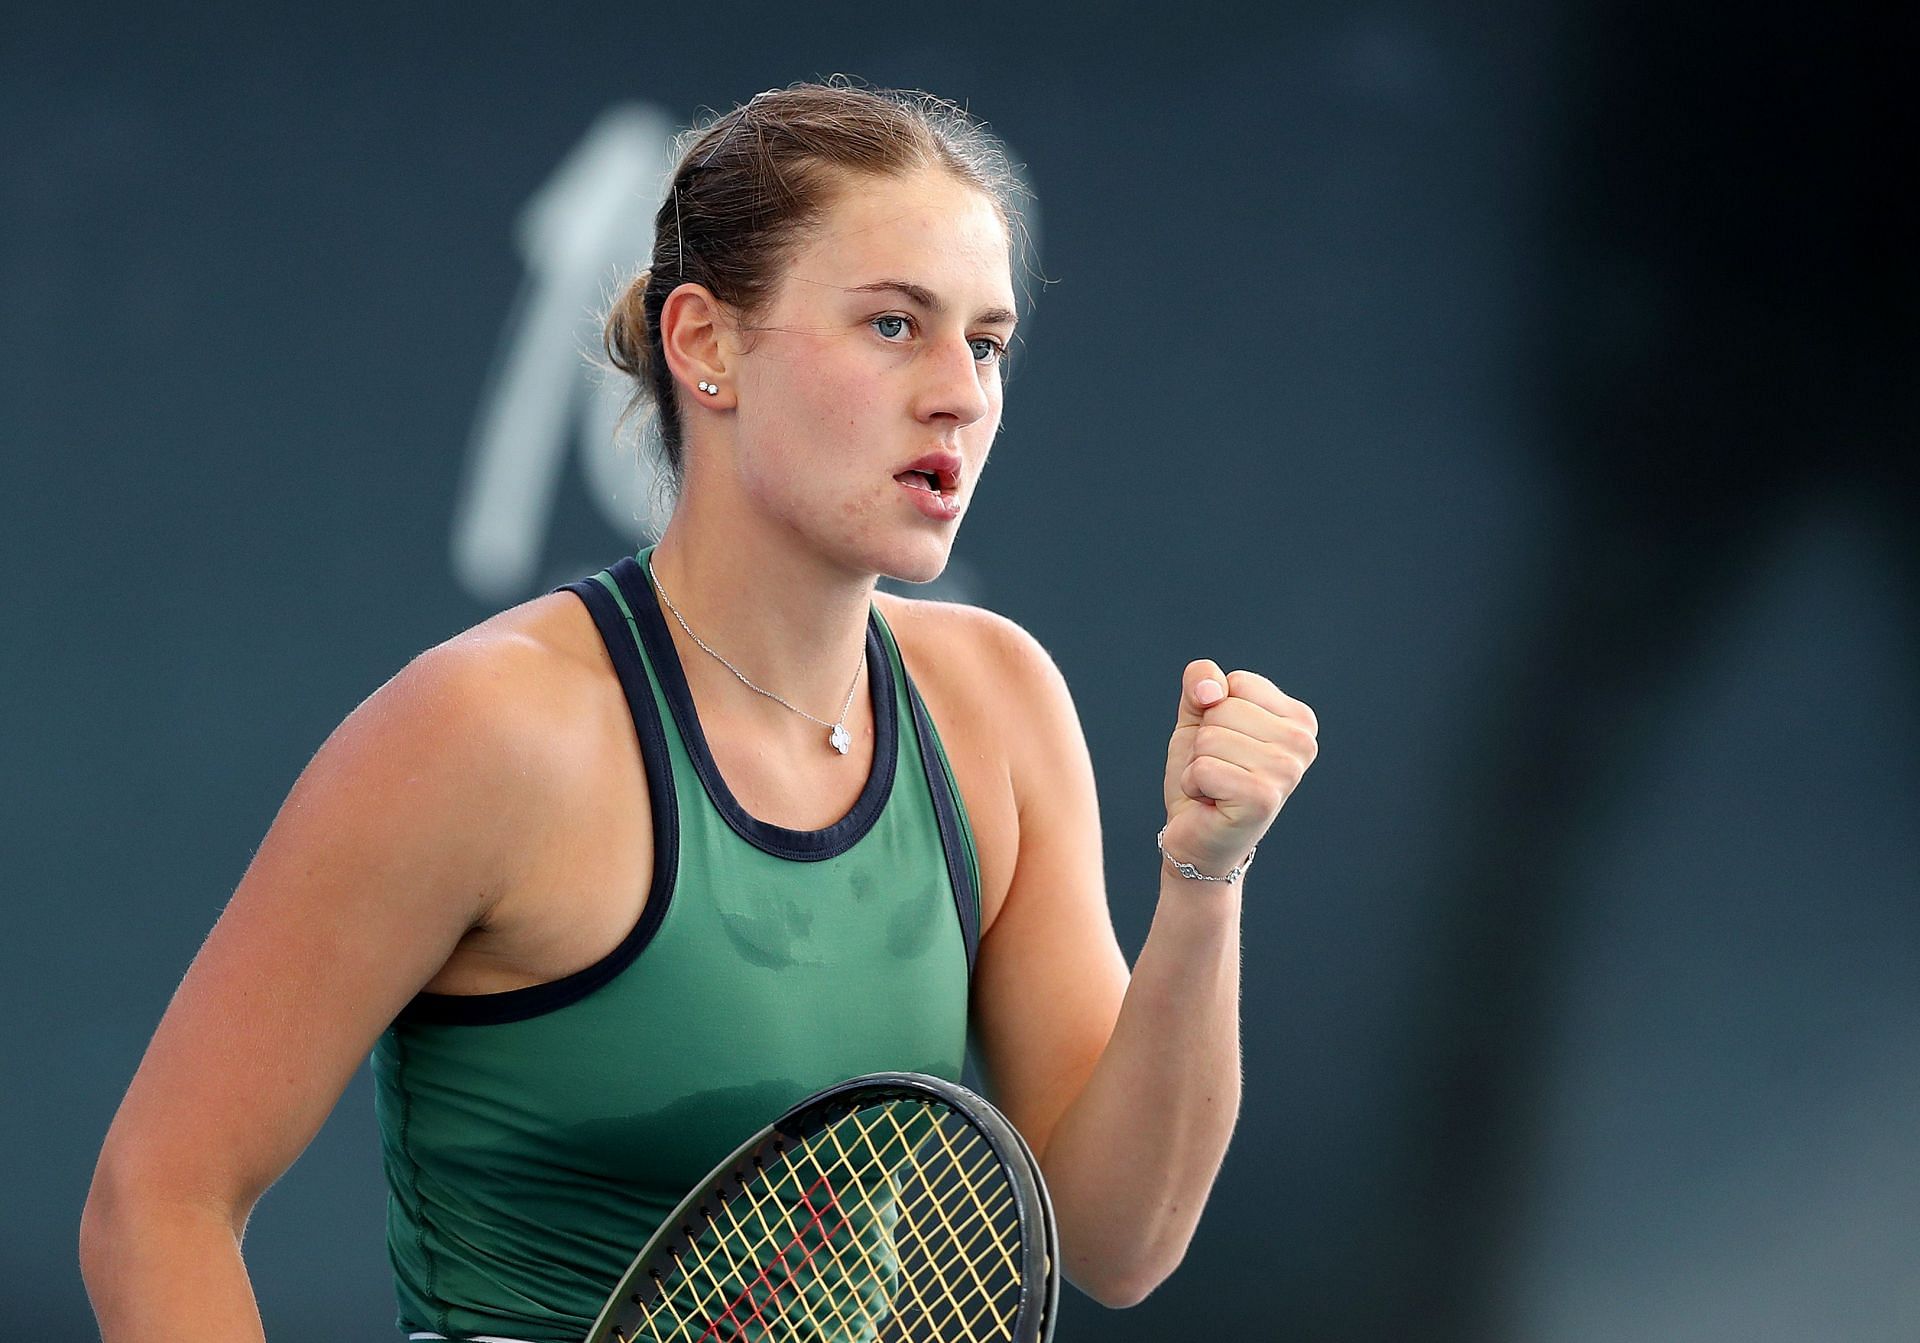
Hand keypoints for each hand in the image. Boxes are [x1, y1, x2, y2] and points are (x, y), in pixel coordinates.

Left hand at [1161, 659, 1318, 879]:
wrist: (1197, 836)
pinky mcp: (1262, 798)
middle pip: (1223, 709)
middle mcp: (1303, 743)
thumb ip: (1202, 681)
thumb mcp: (1199, 717)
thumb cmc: (1205, 774)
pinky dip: (1193, 784)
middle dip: (1204, 740)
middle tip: (1220, 771)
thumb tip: (1212, 690)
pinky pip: (1203, 767)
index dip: (1214, 712)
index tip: (1227, 745)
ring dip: (1198, 764)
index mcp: (1299, 719)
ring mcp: (1287, 772)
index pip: (1237, 683)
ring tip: (1216, 787)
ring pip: (1210, 737)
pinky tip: (1210, 802)